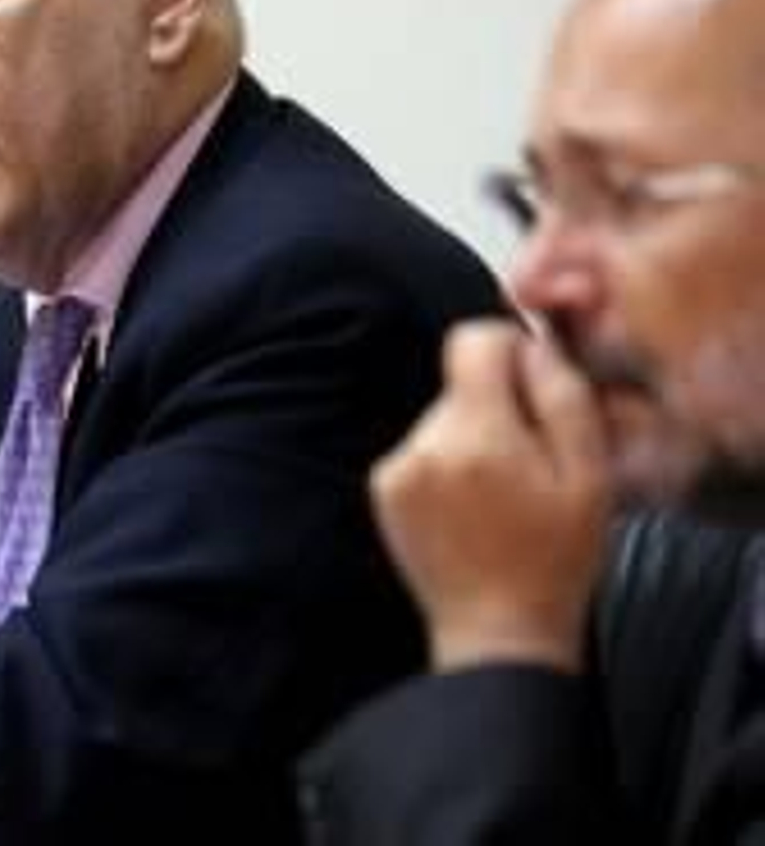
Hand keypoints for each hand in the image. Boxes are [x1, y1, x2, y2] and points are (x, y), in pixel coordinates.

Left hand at [371, 319, 612, 672]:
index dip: (509, 351)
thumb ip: (563, 398)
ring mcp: (395, 468)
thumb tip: (534, 348)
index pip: (471, 340)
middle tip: (531, 464)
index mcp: (476, 435)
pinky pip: (421, 450)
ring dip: (473, 440)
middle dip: (498, 407)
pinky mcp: (383, 490)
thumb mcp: (588, 477)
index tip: (534, 387)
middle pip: (460, 384)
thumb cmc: (554, 561)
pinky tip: (471, 510)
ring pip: (442, 419)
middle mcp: (423, 443)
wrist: (498, 632)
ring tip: (502, 496)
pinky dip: (446, 466)